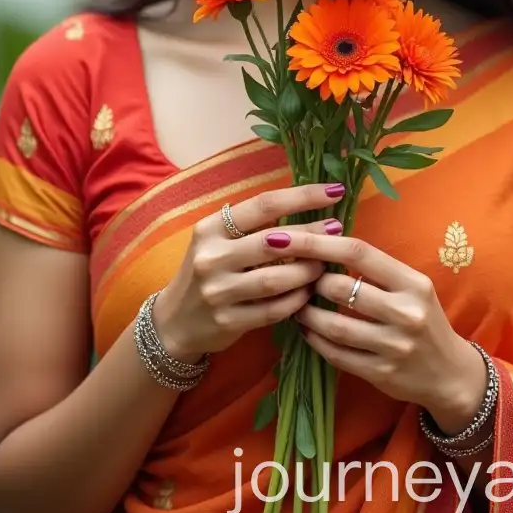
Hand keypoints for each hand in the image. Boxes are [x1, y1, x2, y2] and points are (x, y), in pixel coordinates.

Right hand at [151, 183, 345, 362]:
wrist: (175, 321)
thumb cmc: (210, 271)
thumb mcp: (220, 241)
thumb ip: (254, 226)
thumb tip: (309, 207)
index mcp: (211, 228)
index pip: (263, 205)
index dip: (303, 196)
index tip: (334, 191)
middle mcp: (211, 256)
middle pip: (273, 241)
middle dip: (312, 235)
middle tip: (338, 230)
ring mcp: (218, 291)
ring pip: (276, 279)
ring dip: (307, 271)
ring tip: (324, 266)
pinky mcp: (227, 321)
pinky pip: (273, 310)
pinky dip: (296, 300)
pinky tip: (308, 293)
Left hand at [273, 233, 488, 431]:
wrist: (450, 373)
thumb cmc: (424, 319)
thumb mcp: (411, 287)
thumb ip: (376, 270)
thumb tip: (324, 243)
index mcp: (413, 283)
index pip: (359, 253)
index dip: (320, 243)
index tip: (290, 237)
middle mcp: (406, 312)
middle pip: (341, 288)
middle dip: (312, 282)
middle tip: (299, 278)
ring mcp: (394, 346)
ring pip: (334, 326)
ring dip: (307, 314)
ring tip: (297, 305)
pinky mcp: (381, 374)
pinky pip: (337, 354)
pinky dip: (315, 341)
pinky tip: (306, 331)